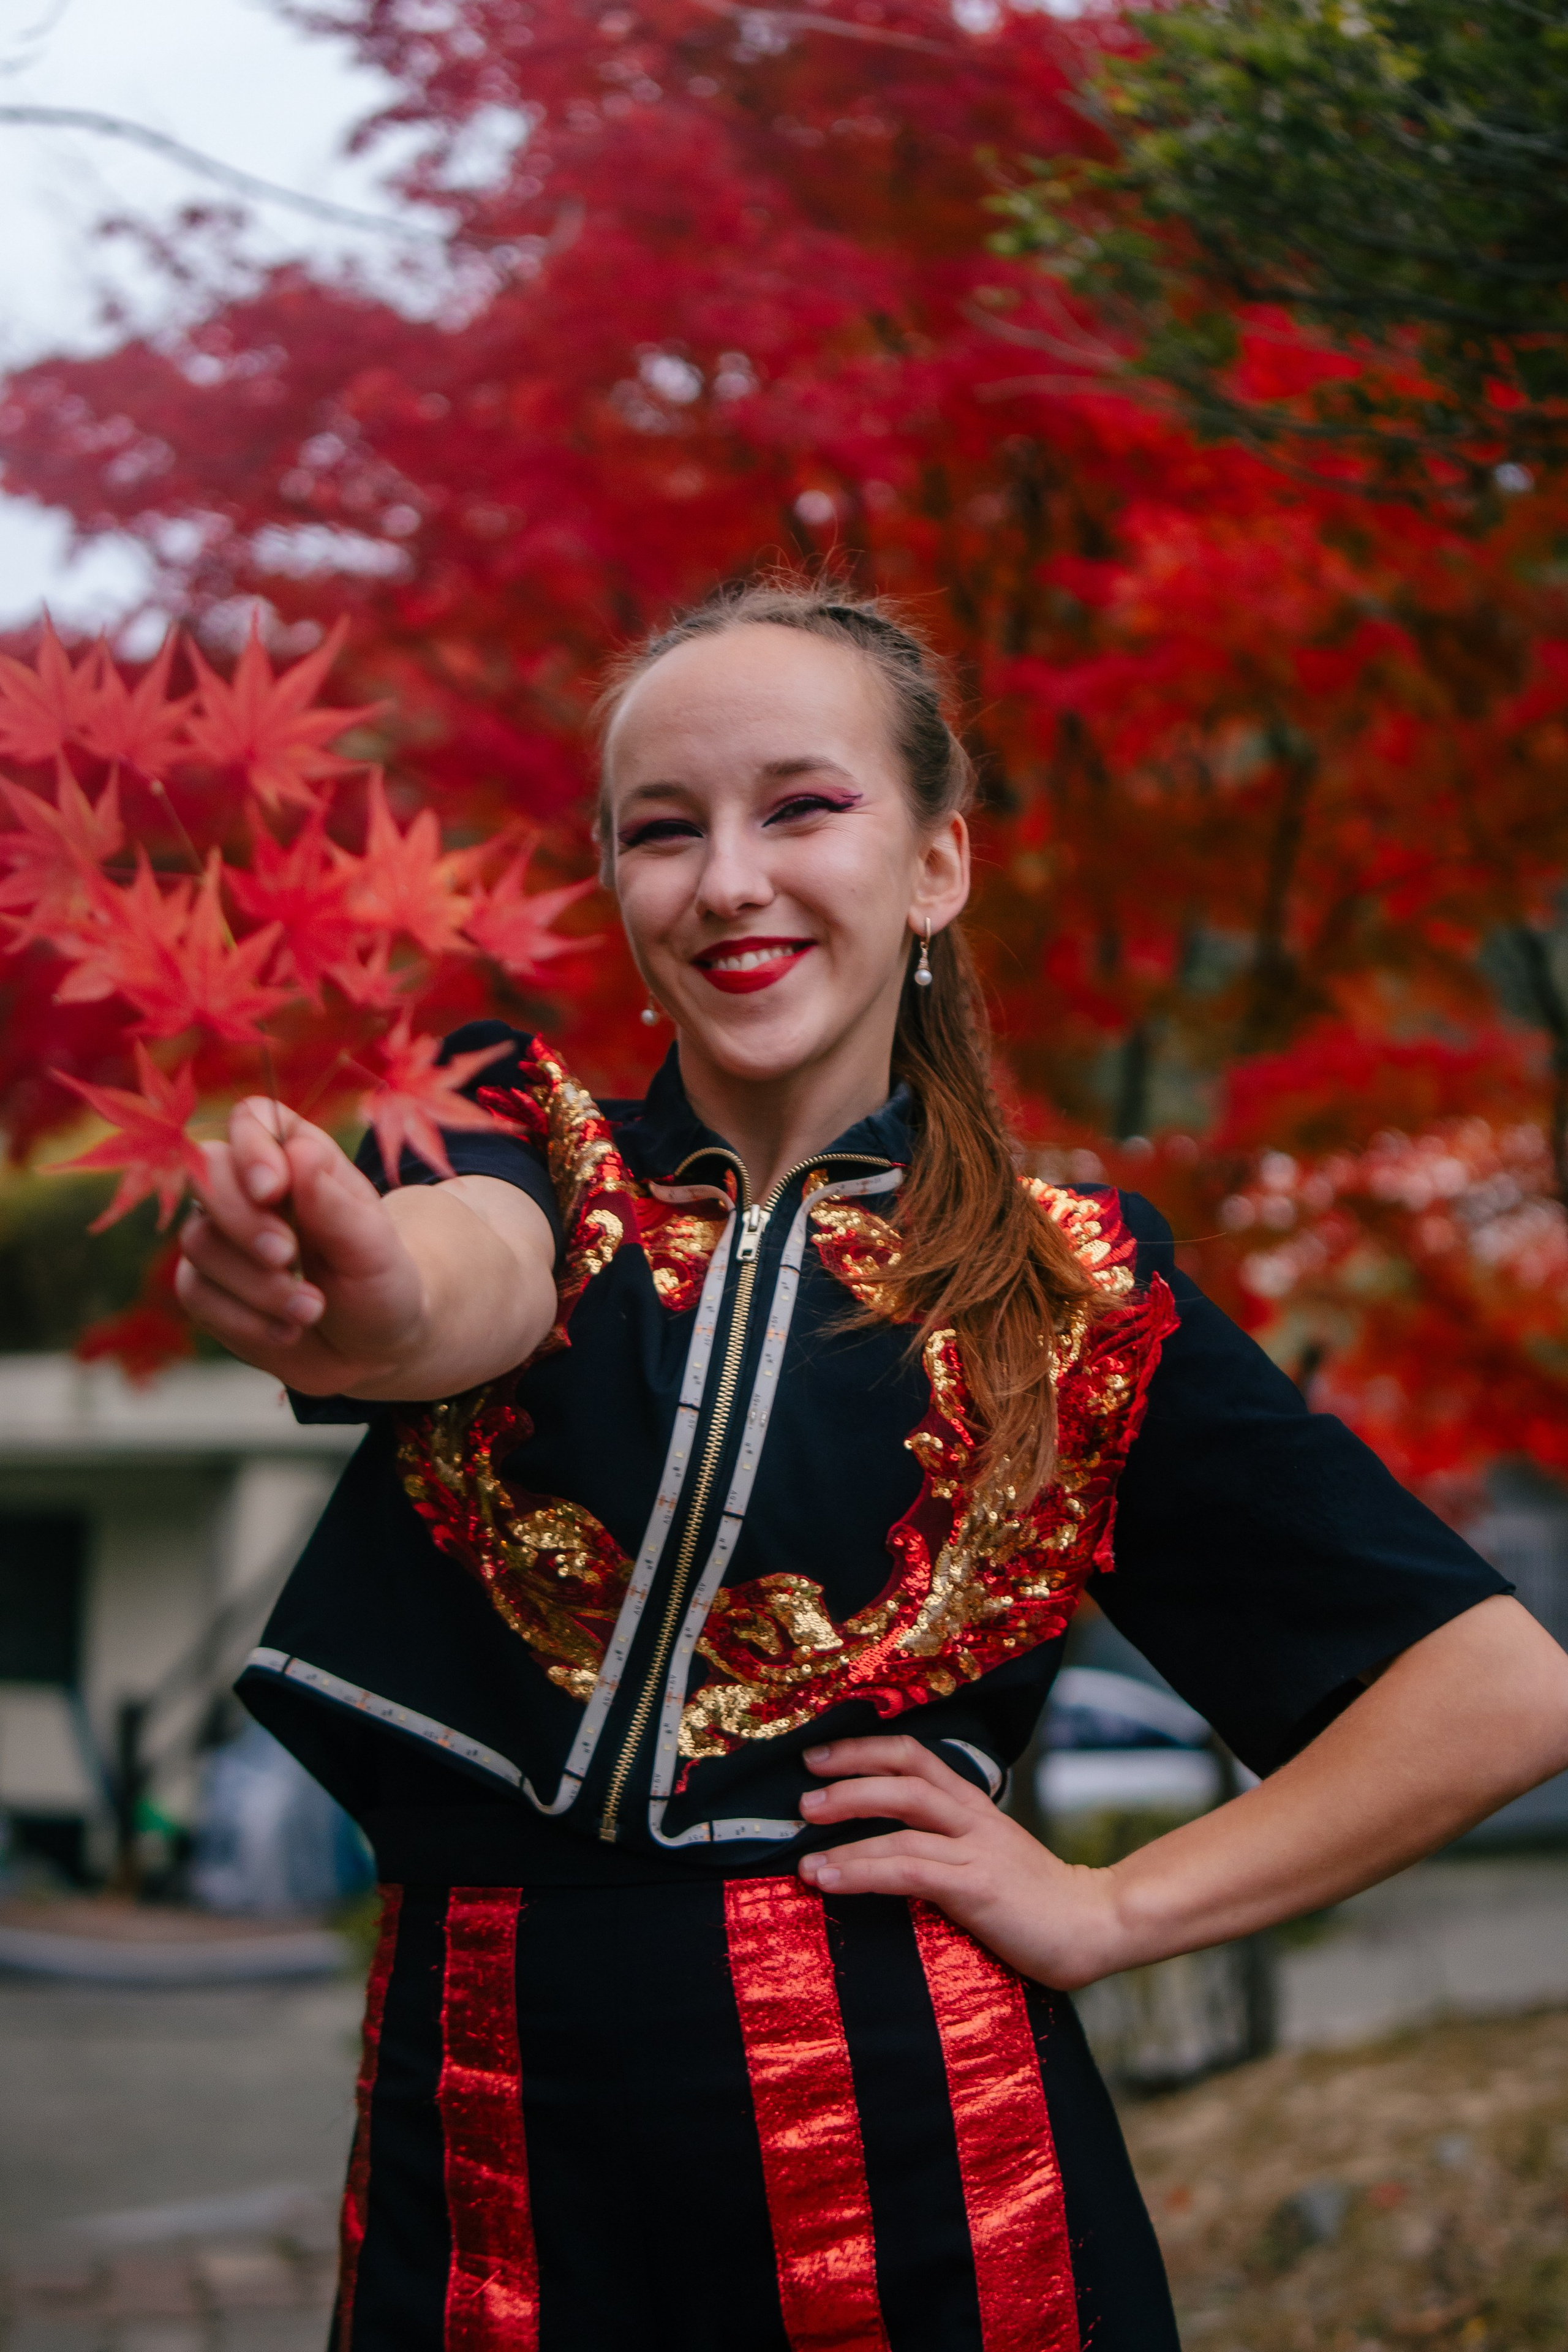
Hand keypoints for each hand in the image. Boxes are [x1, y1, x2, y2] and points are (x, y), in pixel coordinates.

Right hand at [175, 1097, 428, 1394]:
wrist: (372, 1346)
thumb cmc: (379, 1282)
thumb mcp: (374, 1248)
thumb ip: (336, 1205)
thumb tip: (298, 1155)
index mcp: (299, 1159)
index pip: (252, 1119)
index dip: (251, 1148)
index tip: (273, 1191)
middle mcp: (251, 1190)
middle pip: (206, 1174)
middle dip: (243, 1221)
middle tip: (287, 1257)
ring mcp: (222, 1237)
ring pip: (199, 1241)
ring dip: (256, 1284)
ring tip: (311, 1308)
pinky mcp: (205, 1285)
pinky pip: (196, 1292)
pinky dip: (245, 1318)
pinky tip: (287, 1331)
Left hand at [797, 1735, 1125, 1989]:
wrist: (1095, 1926)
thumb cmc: (1036, 1900)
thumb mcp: (988, 1856)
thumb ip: (947, 1843)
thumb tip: (882, 1846)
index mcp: (974, 1806)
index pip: (916, 1757)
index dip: (865, 1750)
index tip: (819, 1756)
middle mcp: (974, 1818)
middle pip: (904, 1777)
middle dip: (848, 1781)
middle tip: (801, 1796)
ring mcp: (977, 1851)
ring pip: (902, 1825)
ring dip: (845, 1837)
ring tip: (802, 1859)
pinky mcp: (978, 1888)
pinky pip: (909, 1871)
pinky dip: (862, 1872)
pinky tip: (830, 1881)